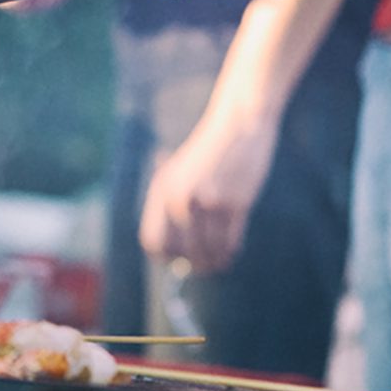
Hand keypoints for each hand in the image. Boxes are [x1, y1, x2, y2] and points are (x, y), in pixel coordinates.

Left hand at [138, 115, 278, 273]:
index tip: (179, 259)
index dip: (165, 256)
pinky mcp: (233, 202)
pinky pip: (229, 243)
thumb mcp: (181, 174)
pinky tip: (232, 249)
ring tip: (220, 259)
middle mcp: (179, 197)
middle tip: (205, 264)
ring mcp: (206, 201)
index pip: (152, 240)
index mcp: (161, 189)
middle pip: (179, 252)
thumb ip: (173, 207)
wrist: (237, 125)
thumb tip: (172, 255)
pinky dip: (230, 251)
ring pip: (207, 251)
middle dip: (193, 263)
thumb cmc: (211, 154)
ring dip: (214, 261)